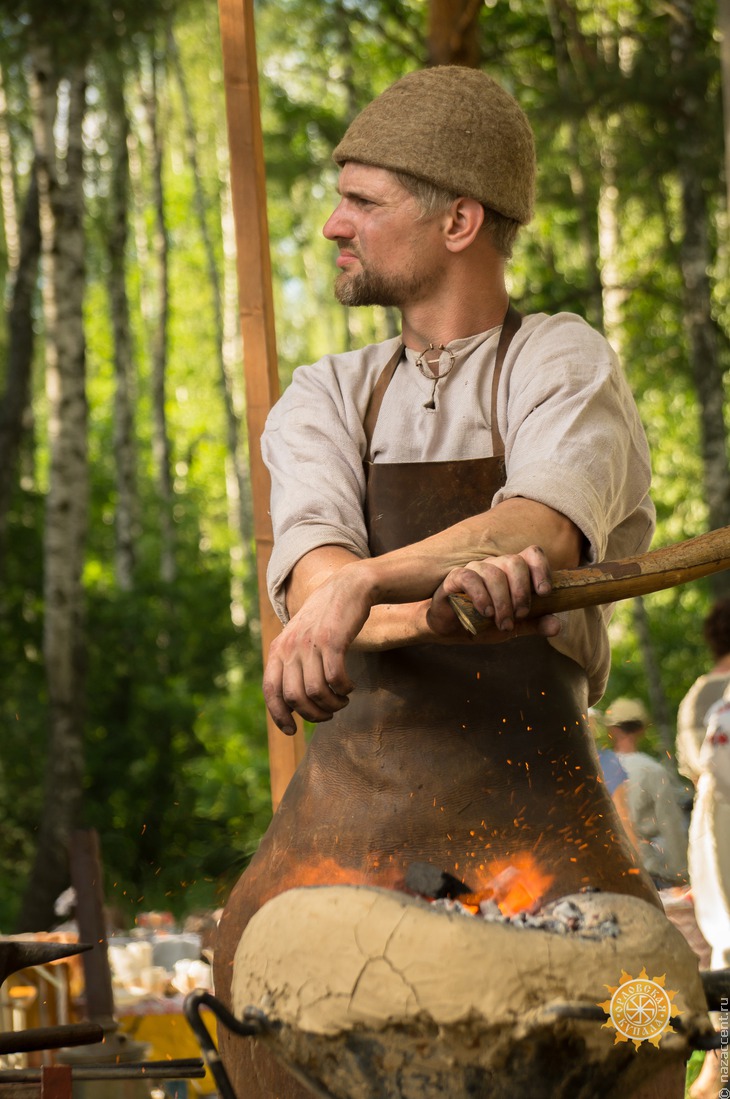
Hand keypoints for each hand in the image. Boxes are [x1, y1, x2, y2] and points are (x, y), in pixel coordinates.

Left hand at [263, 567, 373, 733]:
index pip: (270, 690)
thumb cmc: (327, 618)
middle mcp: (290, 646)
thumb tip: (293, 700)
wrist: (349, 586)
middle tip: (328, 714)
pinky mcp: (332, 640)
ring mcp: (310, 643)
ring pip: (315, 692)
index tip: (291, 731)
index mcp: (279, 648)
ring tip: (342, 701)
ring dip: (332, 704)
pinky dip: (343, 690)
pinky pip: (334, 678)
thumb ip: (292, 662)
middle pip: (294, 697)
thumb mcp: (300, 637)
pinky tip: (349, 687)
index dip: (278, 715)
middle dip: (313, 714)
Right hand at [426, 545, 560, 638]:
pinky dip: (481, 596)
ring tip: (503, 623)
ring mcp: (475, 569)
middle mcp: (495, 565)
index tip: (545, 593)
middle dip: (521, 592)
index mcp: (512, 572)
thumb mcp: (514, 627)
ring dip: (502, 601)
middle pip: (514, 562)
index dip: (541, 569)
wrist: (451, 630)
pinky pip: (470, 578)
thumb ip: (534, 624)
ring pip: (494, 573)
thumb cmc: (484, 623)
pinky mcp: (455, 577)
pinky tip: (485, 612)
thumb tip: (557, 626)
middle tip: (521, 615)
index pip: (532, 554)